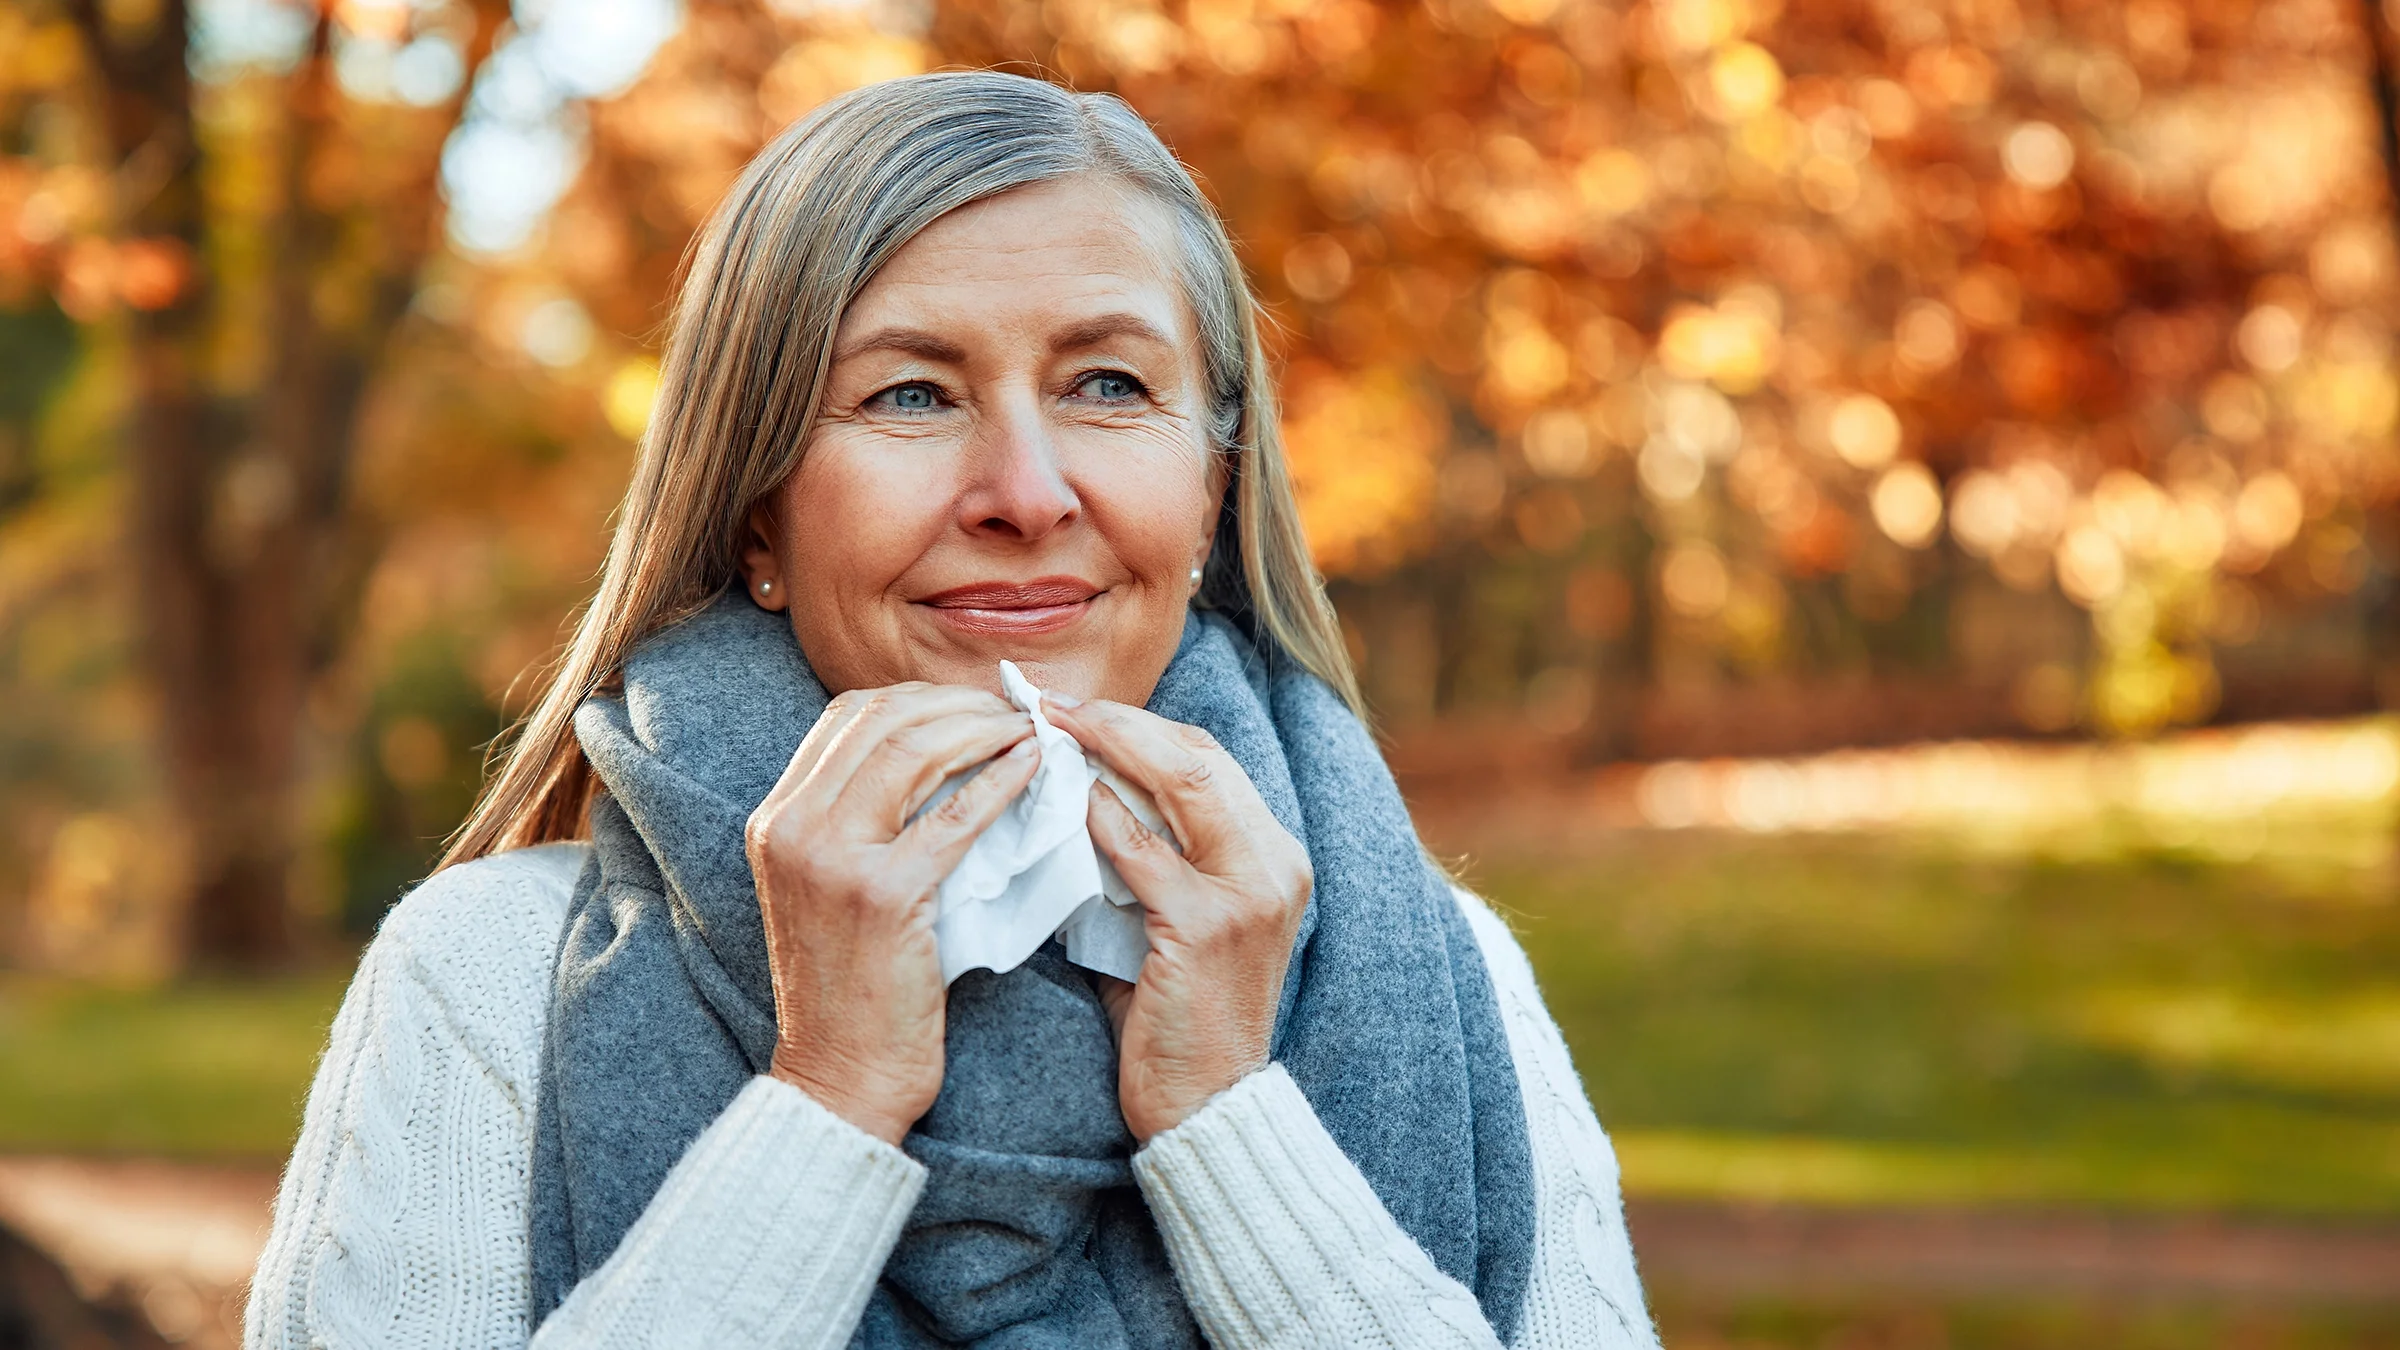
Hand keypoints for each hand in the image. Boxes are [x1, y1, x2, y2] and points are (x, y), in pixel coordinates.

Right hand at [744, 683, 1038, 1144]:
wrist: (841, 1075)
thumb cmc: (852, 985)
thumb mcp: (831, 885)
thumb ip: (862, 818)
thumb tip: (939, 748)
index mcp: (776, 818)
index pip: (848, 716)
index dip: (920, 697)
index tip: (973, 703)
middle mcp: (792, 826)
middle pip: (883, 719)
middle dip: (957, 703)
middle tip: (1013, 710)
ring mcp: (831, 858)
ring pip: (916, 750)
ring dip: (982, 729)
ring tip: (1029, 731)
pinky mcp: (883, 895)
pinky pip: (955, 816)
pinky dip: (1001, 781)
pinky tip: (1034, 768)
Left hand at [1042, 694, 1311, 1141]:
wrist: (1204, 1110)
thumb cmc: (1176, 1021)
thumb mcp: (1173, 925)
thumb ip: (1145, 862)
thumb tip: (1075, 797)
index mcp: (1274, 857)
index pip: (1208, 761)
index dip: (1141, 727)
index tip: (1077, 709)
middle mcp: (1274, 864)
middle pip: (1198, 756)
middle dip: (1120, 720)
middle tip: (1052, 702)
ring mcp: (1250, 893)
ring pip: (1180, 782)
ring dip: (1107, 746)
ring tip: (1049, 728)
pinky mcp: (1210, 926)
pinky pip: (1145, 852)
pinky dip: (1101, 817)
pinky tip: (1064, 797)